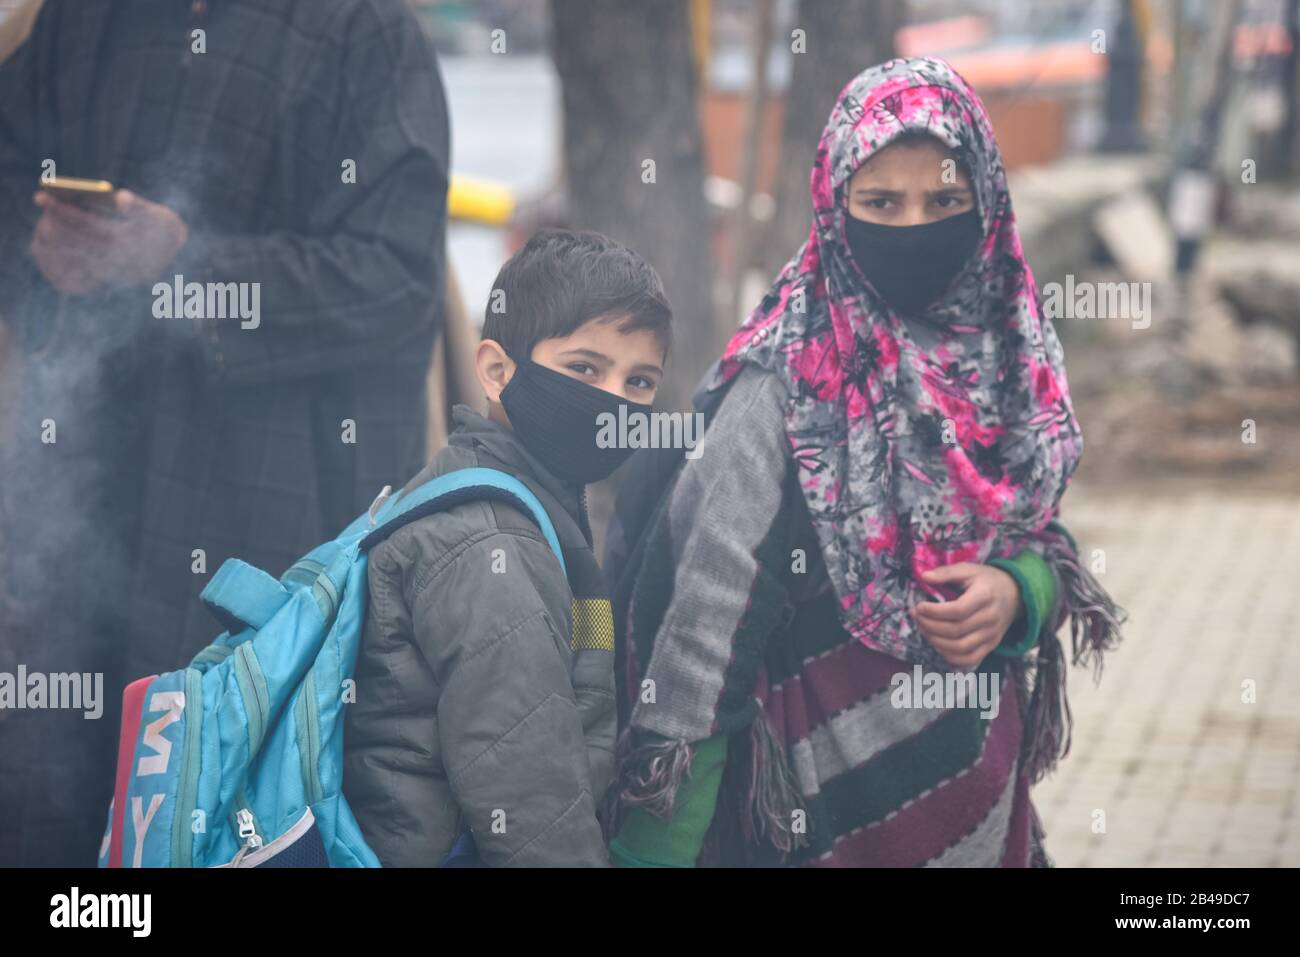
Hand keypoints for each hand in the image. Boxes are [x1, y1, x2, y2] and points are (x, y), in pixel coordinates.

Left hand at [31, 188, 188, 295]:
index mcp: (131, 247)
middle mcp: (119, 265)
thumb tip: (120, 197)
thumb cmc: (167, 233)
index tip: (42, 195)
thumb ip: (140, 207)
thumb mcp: (163, 217)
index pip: (89, 227)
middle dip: (56, 220)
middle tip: (40, 199)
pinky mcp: (107, 283)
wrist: (183, 266)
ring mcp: (113, 276)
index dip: (64, 210)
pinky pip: (75, 274)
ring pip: (73, 258)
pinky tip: (53, 241)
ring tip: (47, 218)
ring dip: (55, 237)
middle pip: (77, 241)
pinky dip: (60, 258)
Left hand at [912, 562, 1020, 669]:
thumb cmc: (986, 580)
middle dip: (930, 626)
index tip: (919, 607)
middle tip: (917, 617)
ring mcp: (992, 634)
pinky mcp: (991, 645)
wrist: (1015, 593)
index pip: (958, 610)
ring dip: (936, 642)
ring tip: (924, 629)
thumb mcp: (968, 569)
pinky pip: (970, 659)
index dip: (934, 611)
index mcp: (985, 596)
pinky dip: (950, 656)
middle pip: (956, 631)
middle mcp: (990, 618)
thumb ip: (946, 572)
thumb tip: (923, 576)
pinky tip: (938, 644)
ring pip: (960, 648)